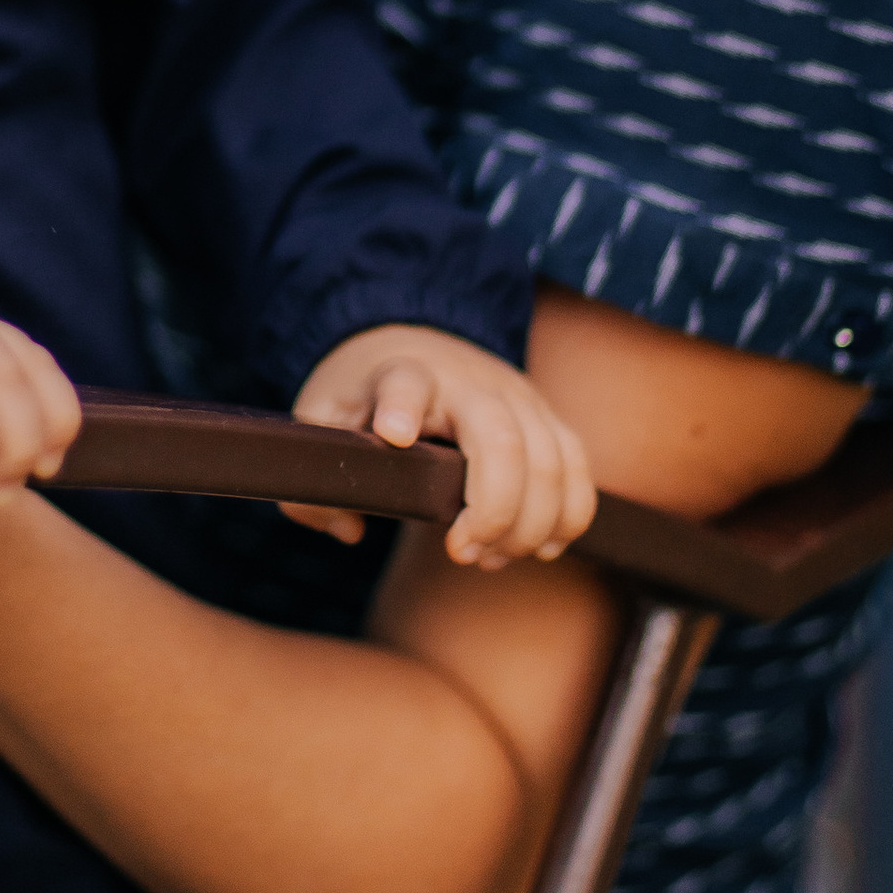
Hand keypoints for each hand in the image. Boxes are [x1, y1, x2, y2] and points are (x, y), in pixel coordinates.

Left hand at [290, 326, 594, 569]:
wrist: (410, 336)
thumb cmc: (364, 388)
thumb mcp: (321, 417)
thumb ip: (314, 480)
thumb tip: (345, 526)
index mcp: (403, 374)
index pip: (404, 382)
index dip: (401, 406)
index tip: (393, 433)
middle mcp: (468, 381)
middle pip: (503, 439)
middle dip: (494, 509)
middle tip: (461, 551)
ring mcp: (516, 396)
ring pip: (552, 462)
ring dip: (530, 524)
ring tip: (489, 556)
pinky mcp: (545, 417)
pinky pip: (578, 469)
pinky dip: (569, 516)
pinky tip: (539, 547)